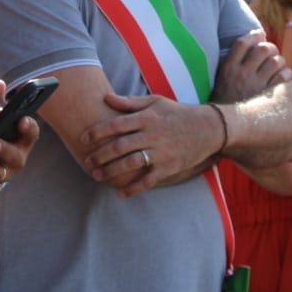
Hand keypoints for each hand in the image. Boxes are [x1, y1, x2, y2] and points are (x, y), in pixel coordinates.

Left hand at [81, 94, 219, 196]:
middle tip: (87, 161)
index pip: (116, 124)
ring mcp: (162, 152)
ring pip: (131, 163)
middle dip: (100, 155)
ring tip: (97, 176)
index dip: (97, 132)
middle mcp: (153, 135)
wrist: (208, 129)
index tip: (83, 139)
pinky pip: (148, 180)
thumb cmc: (177, 113)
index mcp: (147, 118)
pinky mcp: (170, 167)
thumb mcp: (155, 102)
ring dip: (111, 171)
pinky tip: (120, 193)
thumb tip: (106, 98)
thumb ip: (130, 102)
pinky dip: (133, 188)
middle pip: (120, 146)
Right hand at [213, 31, 290, 103]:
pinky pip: (283, 77)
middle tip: (272, 52)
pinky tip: (283, 76)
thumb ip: (230, 63)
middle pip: (262, 49)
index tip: (260, 34)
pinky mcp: (267, 97)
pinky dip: (286, 74)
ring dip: (280, 60)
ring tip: (278, 64)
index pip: (242, 43)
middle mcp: (242, 74)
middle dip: (271, 47)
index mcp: (228, 69)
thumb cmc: (223, 102)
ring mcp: (255, 86)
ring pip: (276, 62)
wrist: (224, 127)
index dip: (253, 36)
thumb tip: (247, 46)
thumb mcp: (219, 80)